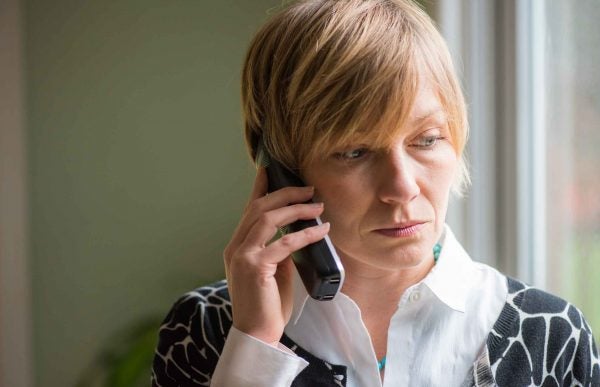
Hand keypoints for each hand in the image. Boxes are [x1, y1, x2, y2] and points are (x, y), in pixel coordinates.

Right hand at [223, 168, 329, 344]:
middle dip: (285, 193)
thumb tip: (294, 234)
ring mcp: (242, 256)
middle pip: (258, 208)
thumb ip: (277, 250)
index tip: (271, 170)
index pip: (249, 210)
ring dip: (296, 209)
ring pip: (268, 219)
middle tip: (309, 189)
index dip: (260, 187)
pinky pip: (284, 243)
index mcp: (237, 246)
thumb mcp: (272, 271)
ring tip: (318, 205)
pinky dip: (306, 234)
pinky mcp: (255, 267)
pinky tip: (321, 230)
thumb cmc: (267, 304)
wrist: (257, 334)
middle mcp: (235, 247)